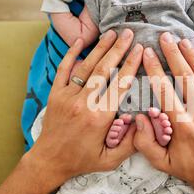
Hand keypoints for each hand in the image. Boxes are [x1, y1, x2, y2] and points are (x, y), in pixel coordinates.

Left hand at [28, 28, 142, 189]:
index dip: (131, 65)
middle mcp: (84, 103)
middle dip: (119, 49)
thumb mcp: (110, 159)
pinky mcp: (56, 94)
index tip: (140, 50)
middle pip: (104, 70)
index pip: (120, 85)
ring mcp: (67, 96)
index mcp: (100, 117)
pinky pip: (64, 70)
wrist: (50, 161)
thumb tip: (143, 121)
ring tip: (113, 33)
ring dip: (101, 48)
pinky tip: (80, 40)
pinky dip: (71, 53)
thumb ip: (131, 143)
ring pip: (86, 66)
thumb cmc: (82, 160)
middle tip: (130, 33)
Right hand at [134, 32, 193, 193]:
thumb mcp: (161, 162)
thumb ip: (144, 142)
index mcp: (183, 126)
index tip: (147, 53)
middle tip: (164, 37)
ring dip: (193, 57)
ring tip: (183, 42)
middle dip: (173, 54)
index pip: (165, 90)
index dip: (154, 69)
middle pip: (186, 77)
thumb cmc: (189, 168)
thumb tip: (136, 118)